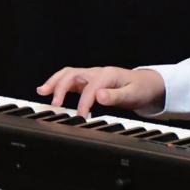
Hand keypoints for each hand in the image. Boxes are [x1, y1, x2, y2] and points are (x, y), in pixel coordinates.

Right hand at [36, 66, 164, 116]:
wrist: (147, 84)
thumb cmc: (141, 89)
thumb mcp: (133, 94)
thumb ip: (116, 96)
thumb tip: (99, 96)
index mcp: (108, 75)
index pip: (90, 88)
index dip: (84, 103)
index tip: (81, 117)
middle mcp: (97, 72)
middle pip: (73, 75)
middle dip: (62, 88)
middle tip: (55, 105)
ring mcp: (92, 76)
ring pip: (68, 74)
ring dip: (54, 82)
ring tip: (42, 92)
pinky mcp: (88, 82)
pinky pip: (70, 80)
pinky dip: (57, 85)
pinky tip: (47, 91)